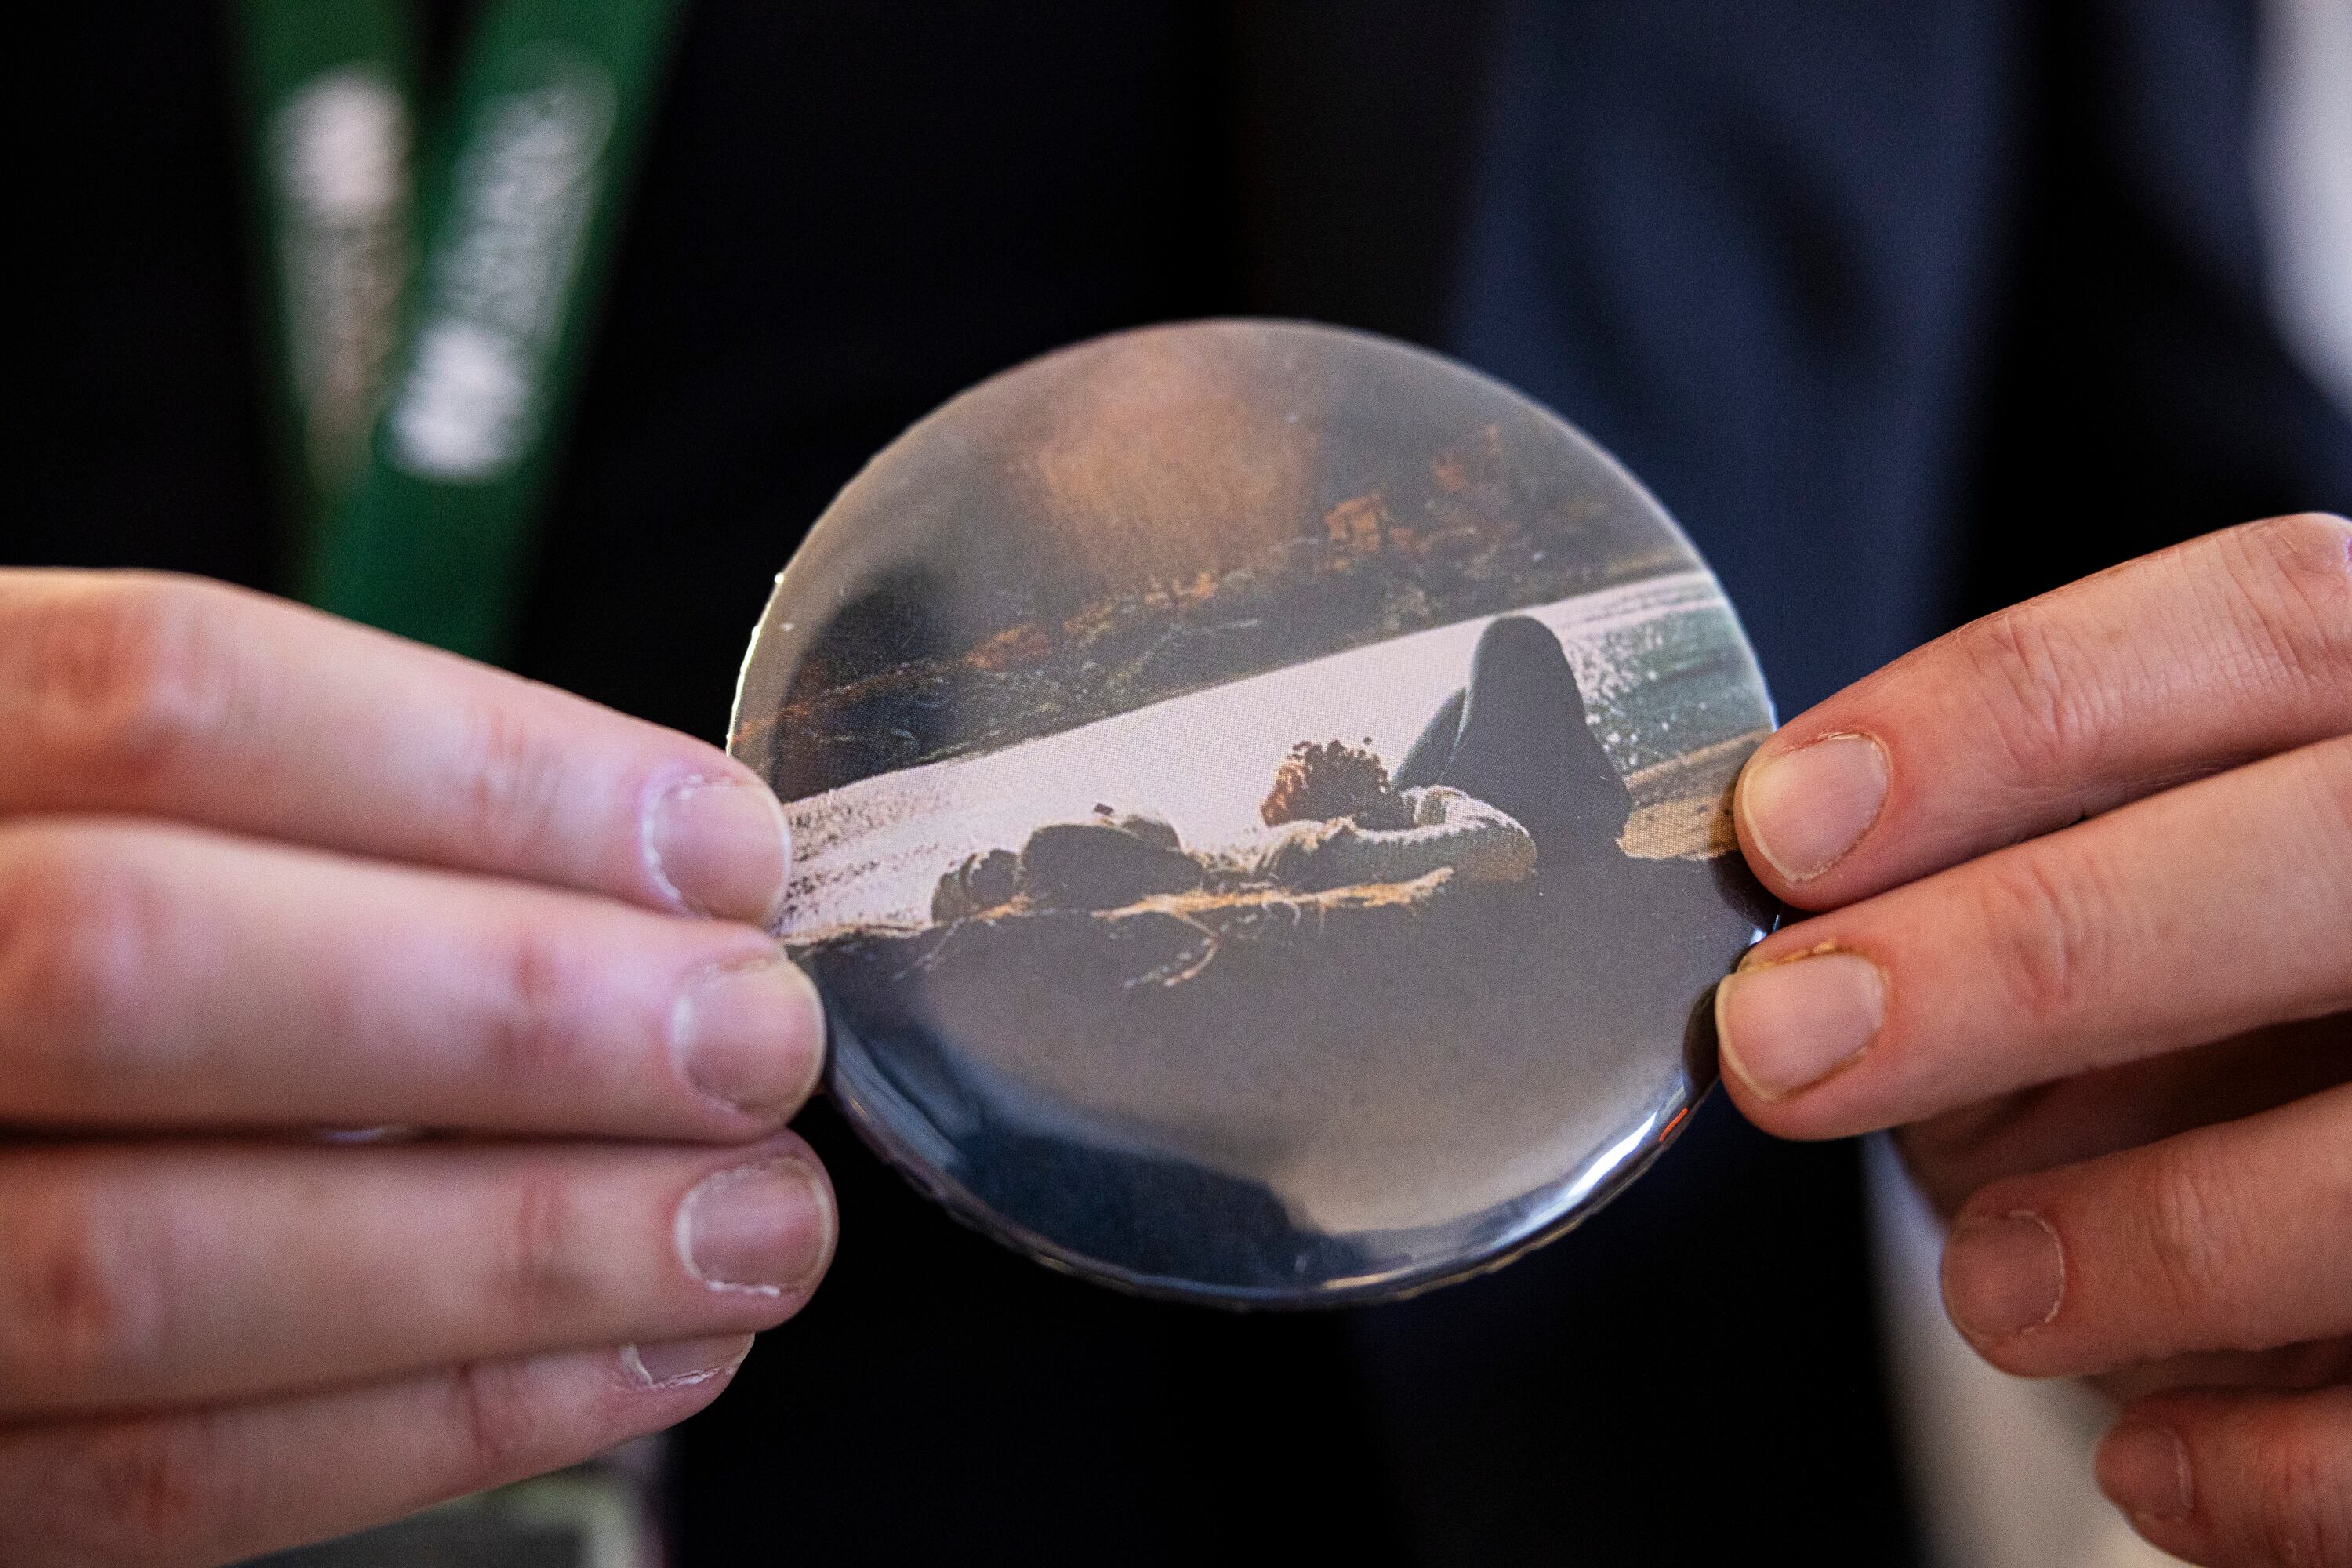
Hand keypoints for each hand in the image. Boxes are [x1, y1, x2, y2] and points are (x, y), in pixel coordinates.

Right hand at [0, 572, 833, 1566]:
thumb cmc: (85, 920)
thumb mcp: (134, 797)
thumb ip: (343, 821)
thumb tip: (683, 879)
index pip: (176, 705)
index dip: (486, 775)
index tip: (720, 848)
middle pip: (135, 965)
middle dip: (511, 1009)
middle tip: (757, 1042)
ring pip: (141, 1263)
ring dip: (519, 1250)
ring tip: (755, 1228)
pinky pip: (151, 1481)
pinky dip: (435, 1421)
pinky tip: (639, 1356)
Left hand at [1715, 515, 2351, 1567]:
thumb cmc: (2251, 983)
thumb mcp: (2164, 863)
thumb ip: (2035, 851)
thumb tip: (1797, 946)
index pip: (2253, 629)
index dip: (1998, 715)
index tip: (1784, 824)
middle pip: (2307, 857)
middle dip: (2024, 953)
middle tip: (1788, 1048)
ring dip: (2142, 1235)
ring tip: (1991, 1290)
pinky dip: (2270, 1462)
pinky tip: (2146, 1457)